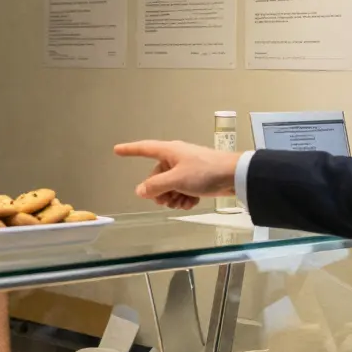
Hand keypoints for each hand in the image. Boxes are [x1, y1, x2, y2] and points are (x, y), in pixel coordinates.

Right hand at [114, 140, 241, 209]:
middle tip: (167, 201)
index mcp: (169, 152)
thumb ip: (155, 186)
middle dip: (159, 192)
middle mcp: (175, 158)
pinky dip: (184, 198)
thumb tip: (139, 191)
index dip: (130, 150)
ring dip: (173, 197)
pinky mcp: (197, 178)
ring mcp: (186, 168)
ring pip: (169, 186)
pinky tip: (191, 202)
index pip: (144, 149)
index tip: (117, 150)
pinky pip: (182, 190)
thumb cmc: (205, 172)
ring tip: (183, 202)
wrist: (234, 175)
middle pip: (156, 177)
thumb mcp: (176, 180)